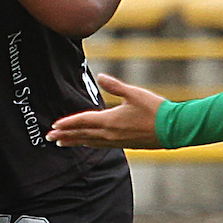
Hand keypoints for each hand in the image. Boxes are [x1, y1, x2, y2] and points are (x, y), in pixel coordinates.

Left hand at [46, 74, 166, 148]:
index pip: (82, 122)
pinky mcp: (125, 145)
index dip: (67, 123)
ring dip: (75, 141)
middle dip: (64, 135)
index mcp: (110, 120)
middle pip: (82, 134)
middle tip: (49, 138)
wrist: (173, 129)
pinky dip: (90, 144)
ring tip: (62, 143)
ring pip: (90, 142)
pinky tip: (87, 143)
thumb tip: (101, 77)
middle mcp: (110, 134)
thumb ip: (115, 86)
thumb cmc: (155, 109)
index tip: (53, 126)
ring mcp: (117, 141)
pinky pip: (101, 146)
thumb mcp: (134, 93)